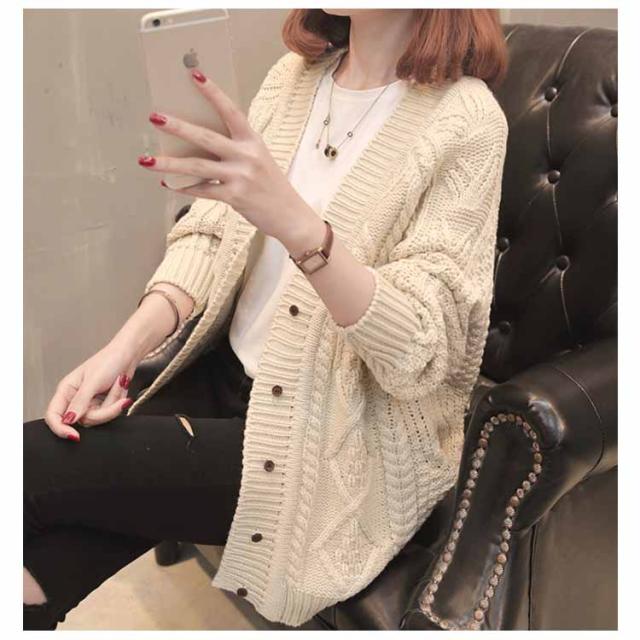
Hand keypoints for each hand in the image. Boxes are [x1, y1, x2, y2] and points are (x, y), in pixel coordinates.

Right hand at [44, 341, 139, 440]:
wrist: (128, 355)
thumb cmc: (109, 360)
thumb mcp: (93, 381)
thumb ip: (80, 401)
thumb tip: (68, 420)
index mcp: (66, 390)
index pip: (54, 416)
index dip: (60, 428)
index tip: (74, 436)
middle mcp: (76, 399)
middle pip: (82, 421)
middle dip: (102, 411)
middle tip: (114, 395)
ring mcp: (90, 404)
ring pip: (98, 419)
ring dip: (113, 403)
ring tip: (119, 383)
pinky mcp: (103, 405)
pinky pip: (110, 414)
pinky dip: (118, 402)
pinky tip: (120, 387)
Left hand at [138, 68, 317, 244]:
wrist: (289, 214)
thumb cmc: (270, 185)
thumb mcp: (257, 159)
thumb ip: (233, 148)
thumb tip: (194, 144)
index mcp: (253, 141)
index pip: (230, 111)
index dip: (213, 93)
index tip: (195, 76)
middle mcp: (247, 156)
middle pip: (206, 138)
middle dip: (178, 127)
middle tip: (155, 117)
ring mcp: (241, 177)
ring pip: (198, 166)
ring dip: (169, 163)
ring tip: (147, 160)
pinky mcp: (235, 197)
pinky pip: (203, 190)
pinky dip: (184, 188)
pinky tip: (168, 184)